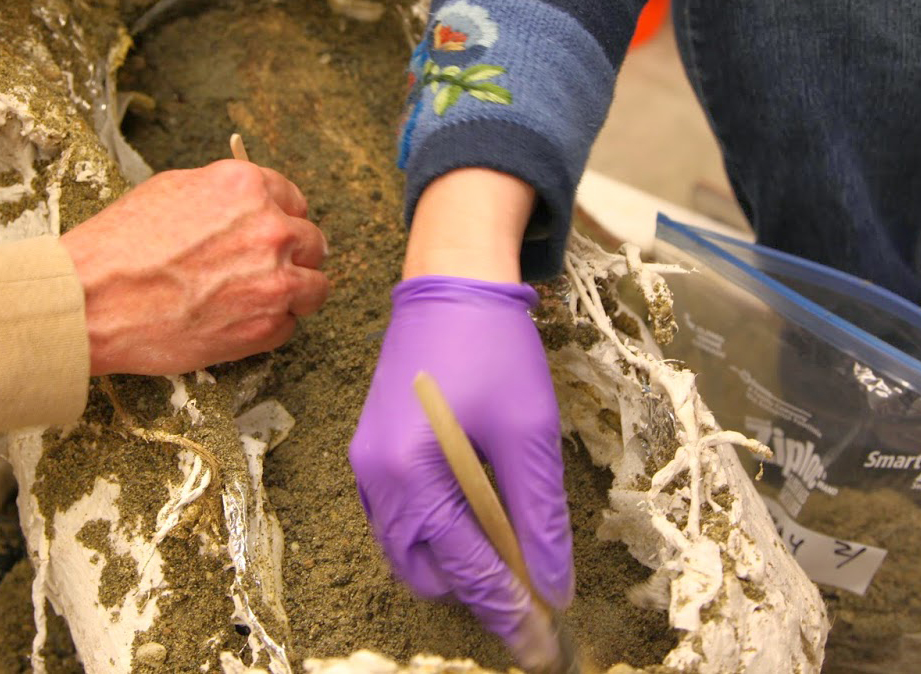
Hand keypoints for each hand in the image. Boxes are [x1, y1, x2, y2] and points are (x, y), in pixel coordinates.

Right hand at [59, 160, 328, 374]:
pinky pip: (289, 325)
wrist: (91, 300)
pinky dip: (269, 326)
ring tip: (259, 300)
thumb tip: (250, 207)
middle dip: (292, 256)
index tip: (273, 234)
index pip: (294, 200)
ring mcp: (274, 280)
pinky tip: (234, 322)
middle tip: (265, 271)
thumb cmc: (120, 246)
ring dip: (293, 293)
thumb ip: (225, 198)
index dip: (282, 219)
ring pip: (314, 287)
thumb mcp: (173, 191)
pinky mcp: (266, 326)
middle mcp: (270, 229)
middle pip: (312, 242)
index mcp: (247, 187)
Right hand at [349, 275, 571, 666]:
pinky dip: (440, 539)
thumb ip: (539, 516)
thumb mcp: (530, 432)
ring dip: (458, 569)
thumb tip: (553, 587)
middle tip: (536, 598)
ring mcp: (366, 469)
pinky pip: (401, 524)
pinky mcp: (373, 456)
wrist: (450, 282)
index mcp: (408, 473)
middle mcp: (374, 479)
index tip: (547, 644)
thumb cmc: (493, 347)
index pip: (465, 568)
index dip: (510, 610)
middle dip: (479, 593)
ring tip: (514, 560)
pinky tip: (483, 522)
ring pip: (409, 555)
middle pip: (426, 575)